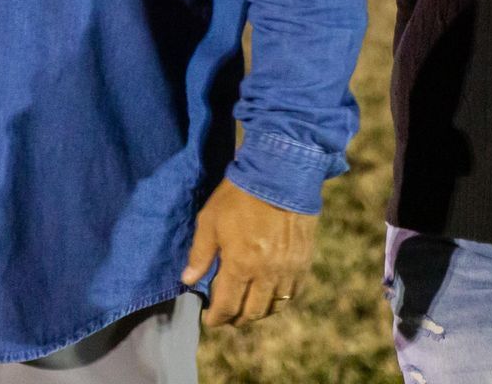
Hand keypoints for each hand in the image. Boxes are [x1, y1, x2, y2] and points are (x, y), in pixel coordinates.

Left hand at [180, 179, 317, 327]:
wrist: (281, 173)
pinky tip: (271, 295)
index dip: (216, 318)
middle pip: (252, 313)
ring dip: (258, 312)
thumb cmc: (240, 194)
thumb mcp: (210, 220)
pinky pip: (293, 292)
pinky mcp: (304, 260)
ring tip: (248, 306)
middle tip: (226, 314)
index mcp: (241, 265)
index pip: (227, 307)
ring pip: (274, 306)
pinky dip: (280, 300)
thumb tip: (188, 280)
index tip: (209, 318)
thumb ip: (200, 253)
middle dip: (236, 319)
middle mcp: (266, 274)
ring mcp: (288, 269)